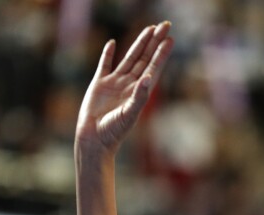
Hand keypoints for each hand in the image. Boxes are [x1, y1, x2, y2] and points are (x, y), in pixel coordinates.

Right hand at [76, 22, 173, 153]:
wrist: (94, 139)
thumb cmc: (114, 130)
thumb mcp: (130, 114)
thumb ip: (140, 96)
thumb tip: (149, 77)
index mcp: (140, 91)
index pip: (153, 67)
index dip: (161, 53)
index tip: (170, 39)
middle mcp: (130, 85)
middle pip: (144, 58)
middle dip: (154, 42)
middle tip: (165, 25)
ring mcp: (115, 83)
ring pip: (129, 58)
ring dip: (139, 43)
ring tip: (149, 29)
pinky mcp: (99, 84)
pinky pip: (105, 64)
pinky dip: (108, 54)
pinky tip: (113, 43)